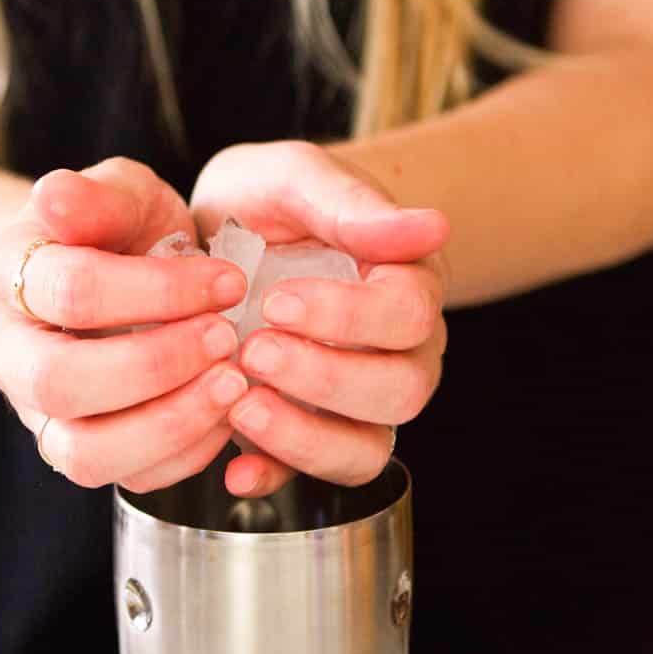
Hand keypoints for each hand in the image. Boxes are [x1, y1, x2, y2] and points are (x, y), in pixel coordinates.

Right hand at [0, 158, 249, 490]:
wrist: (116, 276)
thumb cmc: (120, 230)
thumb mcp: (119, 192)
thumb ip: (97, 195)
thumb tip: (54, 195)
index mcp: (5, 275)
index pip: (70, 290)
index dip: (157, 290)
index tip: (229, 280)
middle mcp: (6, 354)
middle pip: (58, 382)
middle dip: (156, 364)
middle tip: (227, 338)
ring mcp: (38, 414)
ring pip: (83, 453)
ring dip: (170, 422)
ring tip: (232, 384)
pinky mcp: (82, 453)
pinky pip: (128, 480)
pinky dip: (186, 453)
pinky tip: (225, 412)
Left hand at [190, 140, 448, 496]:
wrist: (217, 230)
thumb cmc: (267, 200)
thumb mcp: (296, 178)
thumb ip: (353, 203)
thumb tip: (434, 225)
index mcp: (407, 283)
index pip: (409, 314)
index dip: (348, 316)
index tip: (278, 300)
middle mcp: (399, 352)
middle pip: (400, 390)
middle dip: (325, 377)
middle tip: (254, 350)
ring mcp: (357, 401)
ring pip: (367, 447)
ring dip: (306, 437)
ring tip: (241, 406)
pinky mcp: (310, 433)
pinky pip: (312, 475)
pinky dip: (276, 475)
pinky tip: (235, 467)